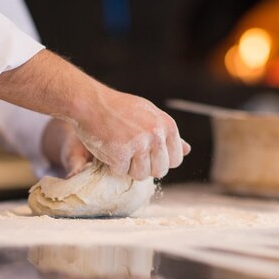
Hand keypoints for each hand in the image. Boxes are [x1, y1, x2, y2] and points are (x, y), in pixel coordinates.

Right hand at [0, 50, 189, 179]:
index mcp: (167, 126)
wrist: (90, 103)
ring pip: (141, 175)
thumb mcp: (149, 114)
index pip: (175, 159)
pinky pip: (120, 173)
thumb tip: (187, 150)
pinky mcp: (119, 154)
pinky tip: (108, 149)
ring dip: (128, 168)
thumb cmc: (119, 108)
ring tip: (119, 151)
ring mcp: (138, 145)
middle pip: (159, 171)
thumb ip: (167, 133)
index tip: (146, 153)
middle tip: (130, 154)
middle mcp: (156, 135)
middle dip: (145, 167)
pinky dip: (112, 166)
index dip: (160, 160)